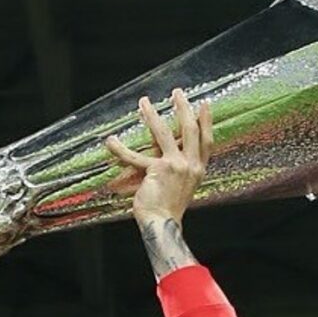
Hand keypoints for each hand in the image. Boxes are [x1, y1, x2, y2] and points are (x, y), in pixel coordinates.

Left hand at [105, 89, 211, 224]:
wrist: (163, 223)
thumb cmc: (170, 207)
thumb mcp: (184, 185)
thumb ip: (182, 167)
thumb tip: (170, 150)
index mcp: (198, 169)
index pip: (206, 141)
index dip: (206, 122)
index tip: (204, 105)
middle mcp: (189, 165)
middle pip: (189, 131)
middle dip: (183, 109)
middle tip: (176, 93)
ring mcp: (173, 167)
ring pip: (162, 134)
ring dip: (152, 116)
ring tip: (144, 102)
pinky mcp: (155, 172)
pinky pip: (134, 157)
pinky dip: (120, 149)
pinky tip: (111, 140)